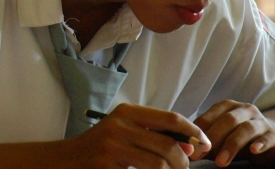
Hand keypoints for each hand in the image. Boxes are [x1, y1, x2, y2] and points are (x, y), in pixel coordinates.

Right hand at [63, 104, 209, 168]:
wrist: (69, 159)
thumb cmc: (103, 145)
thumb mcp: (126, 131)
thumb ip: (155, 134)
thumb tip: (190, 146)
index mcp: (128, 111)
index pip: (171, 118)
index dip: (193, 132)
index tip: (205, 144)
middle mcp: (120, 125)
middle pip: (168, 144)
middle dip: (184, 160)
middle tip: (186, 168)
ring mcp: (113, 146)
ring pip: (160, 163)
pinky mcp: (109, 165)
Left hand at [194, 100, 274, 166]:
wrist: (274, 135)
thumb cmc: (241, 136)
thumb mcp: (223, 136)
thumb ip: (209, 140)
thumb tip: (189, 151)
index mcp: (228, 107)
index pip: (210, 116)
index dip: (198, 131)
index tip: (190, 148)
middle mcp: (244, 110)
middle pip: (227, 120)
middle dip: (213, 138)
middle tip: (202, 155)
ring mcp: (261, 121)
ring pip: (246, 129)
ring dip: (232, 145)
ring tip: (221, 162)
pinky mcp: (274, 135)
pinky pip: (267, 137)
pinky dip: (260, 143)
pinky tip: (253, 150)